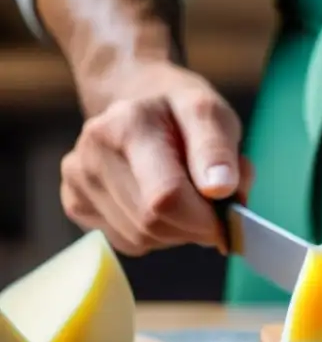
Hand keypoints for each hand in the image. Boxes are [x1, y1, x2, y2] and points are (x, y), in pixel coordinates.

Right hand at [59, 62, 253, 255]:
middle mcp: (93, 151)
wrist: (135, 99)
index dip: (205, 219)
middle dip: (192, 225)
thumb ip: (218, 150)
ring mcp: (78, 178)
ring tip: (183, 196)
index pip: (167, 197)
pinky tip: (156, 203)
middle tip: (208, 203)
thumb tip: (220, 189)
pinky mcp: (74, 201)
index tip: (227, 215)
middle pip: (153, 223)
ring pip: (140, 238)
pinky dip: (154, 235)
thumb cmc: (181, 112)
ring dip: (175, 231)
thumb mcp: (213, 115)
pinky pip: (126, 242)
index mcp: (128, 124)